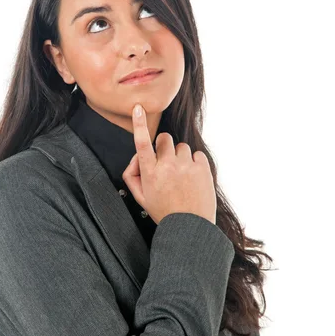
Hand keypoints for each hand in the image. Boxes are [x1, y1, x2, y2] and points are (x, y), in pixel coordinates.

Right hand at [122, 103, 216, 224]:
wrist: (191, 227)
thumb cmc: (164, 212)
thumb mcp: (141, 198)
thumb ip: (132, 175)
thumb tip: (136, 158)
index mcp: (150, 173)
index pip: (141, 144)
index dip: (138, 124)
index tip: (138, 108)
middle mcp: (167, 166)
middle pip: (164, 138)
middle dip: (164, 147)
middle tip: (167, 163)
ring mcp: (186, 166)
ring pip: (181, 146)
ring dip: (180, 157)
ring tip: (182, 176)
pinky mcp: (202, 168)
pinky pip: (196, 154)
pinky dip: (194, 163)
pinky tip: (192, 178)